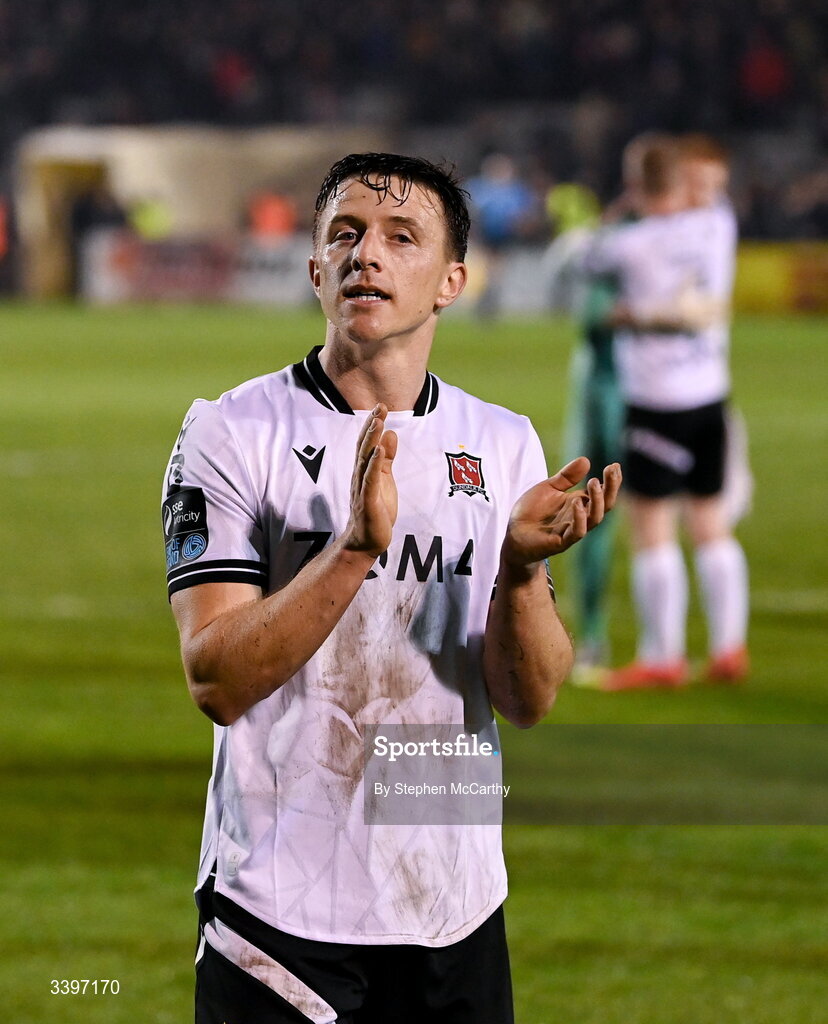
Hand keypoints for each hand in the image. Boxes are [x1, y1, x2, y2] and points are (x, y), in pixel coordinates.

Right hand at [342, 404, 397, 557]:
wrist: (366, 541)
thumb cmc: (376, 510)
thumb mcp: (385, 480)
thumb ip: (387, 459)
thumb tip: (391, 434)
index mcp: (364, 470)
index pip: (367, 443)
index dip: (373, 424)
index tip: (381, 407)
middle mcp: (360, 476)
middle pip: (364, 447)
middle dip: (372, 426)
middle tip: (380, 407)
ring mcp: (362, 488)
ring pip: (365, 460)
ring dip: (372, 440)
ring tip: (378, 422)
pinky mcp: (368, 502)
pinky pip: (370, 480)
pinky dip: (374, 464)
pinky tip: (380, 451)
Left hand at [502, 458, 621, 566]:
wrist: (512, 535)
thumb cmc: (531, 512)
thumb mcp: (548, 488)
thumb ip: (566, 477)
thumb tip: (586, 460)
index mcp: (579, 503)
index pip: (602, 493)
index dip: (611, 481)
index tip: (615, 465)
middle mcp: (579, 517)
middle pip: (604, 505)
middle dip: (611, 488)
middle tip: (612, 470)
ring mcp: (571, 530)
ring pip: (594, 519)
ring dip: (597, 501)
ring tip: (594, 482)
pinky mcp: (560, 542)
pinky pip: (576, 533)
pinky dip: (579, 518)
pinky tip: (577, 503)